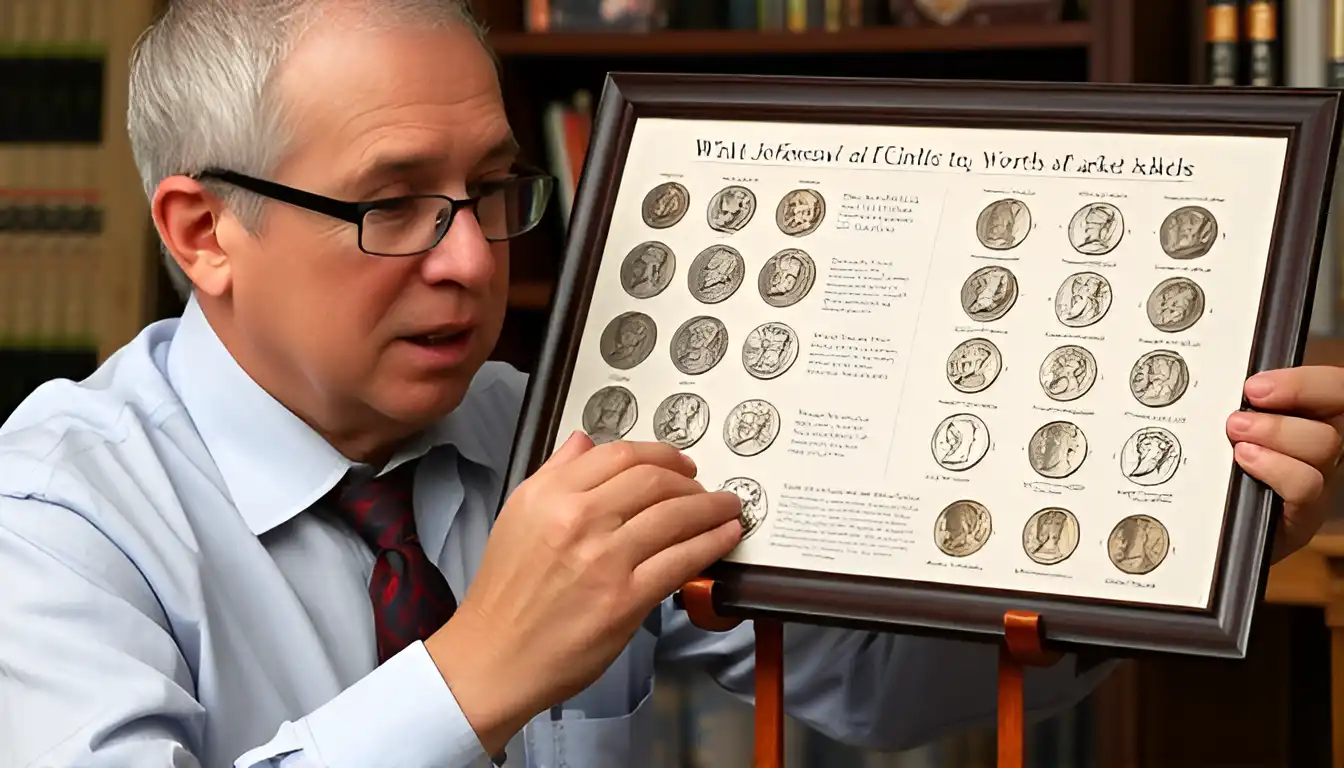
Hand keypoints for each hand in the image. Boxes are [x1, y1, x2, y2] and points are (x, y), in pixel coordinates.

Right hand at [426, 431, 741, 753]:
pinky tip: (725, 536)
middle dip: (690, 480)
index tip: (678, 463)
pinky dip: (712, 542)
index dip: (660, 454)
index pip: (620, 454)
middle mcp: (577, 518)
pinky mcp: (626, 598)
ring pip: (675, 515)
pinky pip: (682, 559)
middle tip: (704, 487)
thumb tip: (582, 441)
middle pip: (654, 479)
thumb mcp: (518, 515)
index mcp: (550, 494)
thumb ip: (554, 473)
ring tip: (727, 508)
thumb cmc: (506, 592)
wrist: (495, 655)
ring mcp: (605, 558)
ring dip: (712, 507)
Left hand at [1227, 366, 1343, 561]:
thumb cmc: (1222, 471)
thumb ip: (1241, 408)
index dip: (1303, 382)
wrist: (1213, 531)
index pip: (1333, 389)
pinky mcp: (1304, 514)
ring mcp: (1319, 482)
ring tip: (1237, 436)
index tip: (1255, 387)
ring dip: (1277, 433)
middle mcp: (1322, 449)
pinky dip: (1275, 468)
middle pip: (1332, 417)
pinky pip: (1306, 486)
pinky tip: (1245, 462)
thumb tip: (1222, 383)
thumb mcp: (1230, 433)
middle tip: (1238, 416)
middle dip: (1287, 405)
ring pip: (1324, 446)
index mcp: (1310, 419)